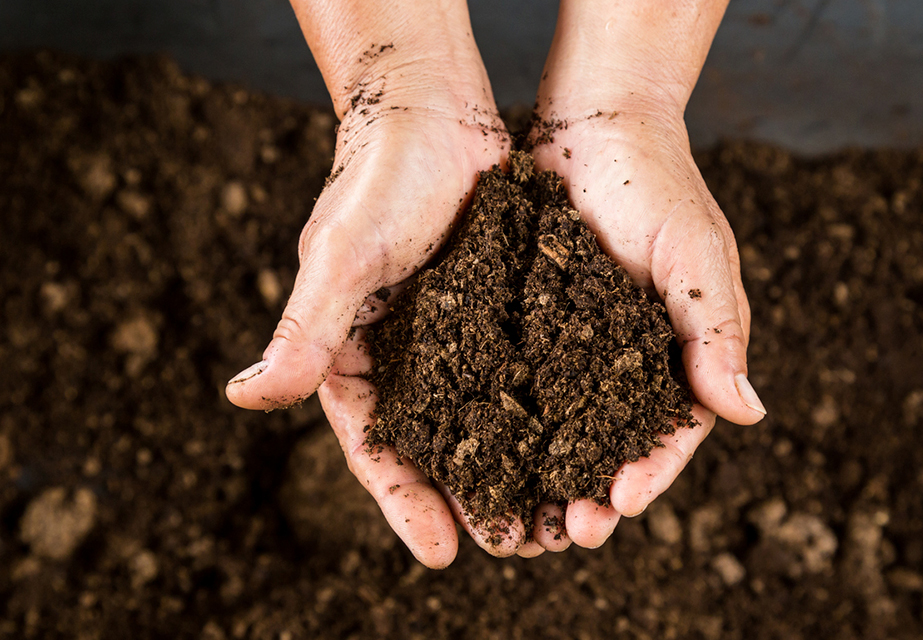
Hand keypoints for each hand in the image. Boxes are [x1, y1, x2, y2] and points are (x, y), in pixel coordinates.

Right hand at [225, 0, 533, 566]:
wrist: (431, 109)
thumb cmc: (377, 179)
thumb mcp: (342, 258)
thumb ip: (303, 331)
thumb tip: (243, 398)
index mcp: (353, 354)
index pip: (376, 445)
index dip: (405, 501)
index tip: (441, 555)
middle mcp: (404, 355)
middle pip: (436, 445)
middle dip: (469, 498)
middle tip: (513, 546)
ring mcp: (454, 335)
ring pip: (485, 417)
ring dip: (515, 466)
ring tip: (552, 514)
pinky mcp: (497, 310)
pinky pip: (522, 370)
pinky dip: (545, 409)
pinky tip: (577, 440)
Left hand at [526, 0, 765, 547]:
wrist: (593, 125)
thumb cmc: (657, 184)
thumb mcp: (696, 255)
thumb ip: (715, 330)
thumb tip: (748, 412)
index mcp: (678, 352)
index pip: (672, 430)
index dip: (650, 471)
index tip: (621, 504)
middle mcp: (626, 359)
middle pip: (613, 443)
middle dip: (594, 491)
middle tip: (568, 530)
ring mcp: (575, 346)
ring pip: (562, 427)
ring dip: (547, 474)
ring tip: (524, 515)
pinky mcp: (529, 325)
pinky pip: (518, 382)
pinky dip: (507, 423)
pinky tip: (482, 454)